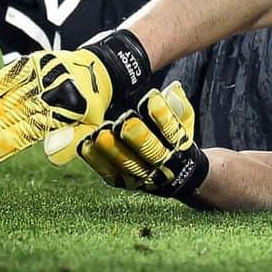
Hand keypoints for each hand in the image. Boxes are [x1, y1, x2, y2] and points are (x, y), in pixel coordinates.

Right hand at [0, 29, 151, 164]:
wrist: (97, 68)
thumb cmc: (88, 106)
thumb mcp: (89, 127)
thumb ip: (71, 143)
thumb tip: (49, 155)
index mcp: (71, 107)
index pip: (33, 128)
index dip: (8, 142)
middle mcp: (55, 88)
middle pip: (16, 114)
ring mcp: (43, 74)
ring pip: (8, 98)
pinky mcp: (34, 62)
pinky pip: (7, 77)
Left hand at [78, 82, 209, 203]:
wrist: (178, 174)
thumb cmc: (176, 137)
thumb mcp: (184, 121)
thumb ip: (178, 105)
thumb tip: (171, 90)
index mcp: (180, 145)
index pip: (172, 130)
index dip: (162, 115)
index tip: (151, 98)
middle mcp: (163, 164)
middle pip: (151, 151)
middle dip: (138, 136)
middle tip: (126, 121)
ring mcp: (143, 176)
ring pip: (127, 164)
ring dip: (113, 149)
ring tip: (101, 134)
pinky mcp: (124, 182)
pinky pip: (109, 172)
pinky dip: (96, 159)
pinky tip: (87, 144)